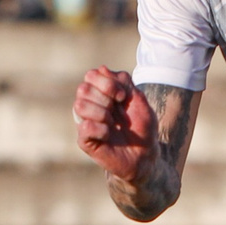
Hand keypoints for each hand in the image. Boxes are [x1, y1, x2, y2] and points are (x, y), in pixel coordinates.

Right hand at [73, 67, 155, 186]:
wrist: (145, 155)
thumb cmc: (142, 128)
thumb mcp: (139, 99)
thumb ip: (124, 82)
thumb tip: (102, 69)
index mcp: (101, 93)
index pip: (91, 75)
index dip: (108, 82)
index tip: (123, 96)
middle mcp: (90, 105)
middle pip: (83, 89)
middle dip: (105, 97)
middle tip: (118, 110)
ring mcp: (85, 122)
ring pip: (79, 105)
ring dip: (102, 112)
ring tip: (112, 123)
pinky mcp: (85, 140)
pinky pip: (85, 127)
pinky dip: (101, 129)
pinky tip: (109, 135)